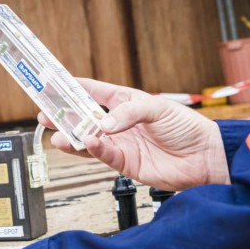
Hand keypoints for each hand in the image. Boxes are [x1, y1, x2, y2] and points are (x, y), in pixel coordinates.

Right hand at [40, 77, 228, 190]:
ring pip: (89, 140)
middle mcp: (120, 123)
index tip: (52, 84)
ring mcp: (122, 144)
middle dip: (64, 116)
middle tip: (44, 113)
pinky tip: (86, 143)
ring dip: (72, 137)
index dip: (72, 88)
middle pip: (84, 118)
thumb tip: (105, 124)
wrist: (206, 158)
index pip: (93, 92)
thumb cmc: (187, 128)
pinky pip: (104, 156)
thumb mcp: (158, 108)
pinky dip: (94, 150)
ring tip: (56, 135)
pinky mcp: (127, 164)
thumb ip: (129, 113)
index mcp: (126, 102)